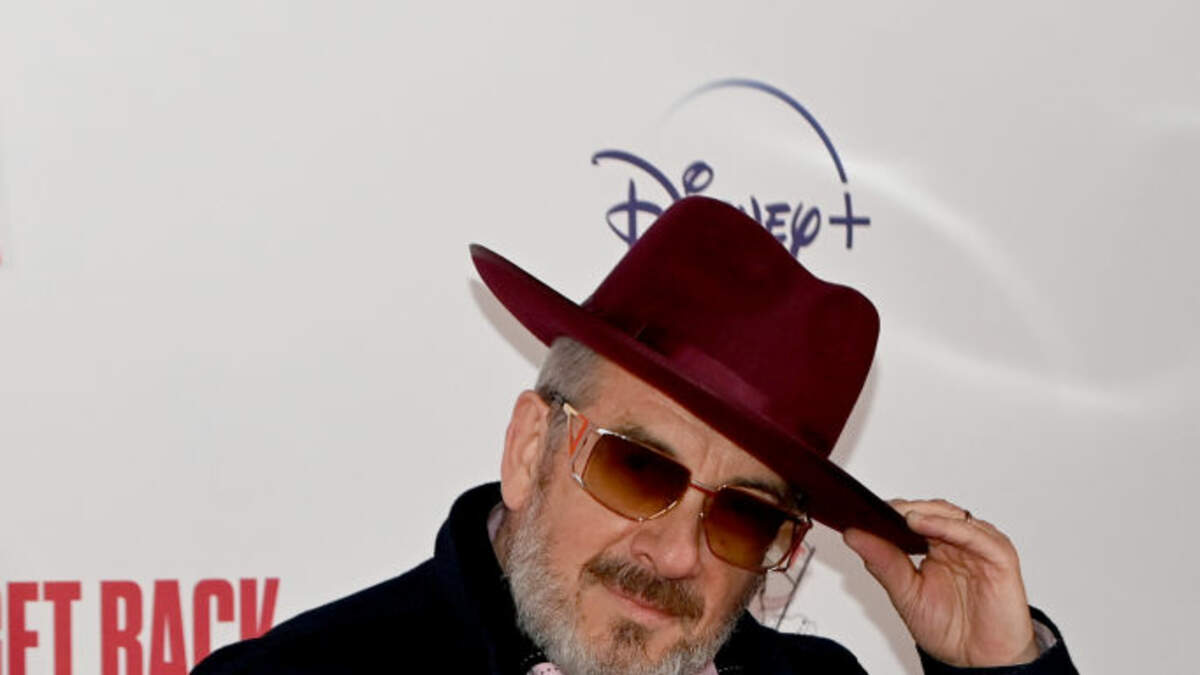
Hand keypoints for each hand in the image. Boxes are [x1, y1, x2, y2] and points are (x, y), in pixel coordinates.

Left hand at [843, 499, 1039, 666]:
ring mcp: (979, 546)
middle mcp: (957, 541)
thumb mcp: (906, 595)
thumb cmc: (950, 629)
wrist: (981, 662)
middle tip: (872, 509)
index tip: (858, 510)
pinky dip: (947, 526)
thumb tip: (853, 534)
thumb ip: (884, 563)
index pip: (911, 517)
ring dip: (923, 511)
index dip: (886, 512)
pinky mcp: (999, 556)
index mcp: (936, 546)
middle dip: (901, 509)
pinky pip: (975, 535)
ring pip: (951, 515)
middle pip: (930, 510)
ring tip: (896, 515)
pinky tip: (922, 524)